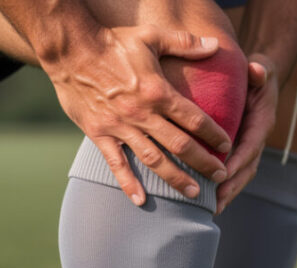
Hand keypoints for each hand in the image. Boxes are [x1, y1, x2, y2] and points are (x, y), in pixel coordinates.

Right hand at [43, 25, 232, 205]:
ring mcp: (120, 127)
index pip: (194, 119)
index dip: (214, 135)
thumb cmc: (112, 42)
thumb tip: (215, 44)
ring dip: (176, 179)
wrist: (69, 50)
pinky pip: (116, 164)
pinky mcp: (99, 134)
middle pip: (180, 145)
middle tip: (221, 176)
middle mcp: (142, 114)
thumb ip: (185, 43)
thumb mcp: (151, 37)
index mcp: (157, 92)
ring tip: (194, 193)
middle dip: (204, 163)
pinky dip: (128, 184)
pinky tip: (141, 200)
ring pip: (154, 160)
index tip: (227, 147)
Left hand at [216, 56, 278, 213]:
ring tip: (212, 208)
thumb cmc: (257, 71)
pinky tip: (208, 199)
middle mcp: (258, 139)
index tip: (224, 173)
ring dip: (228, 192)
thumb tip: (257, 71)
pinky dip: (223, 186)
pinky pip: (232, 171)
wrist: (261, 77)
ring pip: (241, 175)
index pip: (251, 144)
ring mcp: (249, 147)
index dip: (239, 160)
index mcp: (262, 122)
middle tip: (216, 203)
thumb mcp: (262, 66)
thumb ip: (261, 69)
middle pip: (247, 168)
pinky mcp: (240, 150)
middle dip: (232, 186)